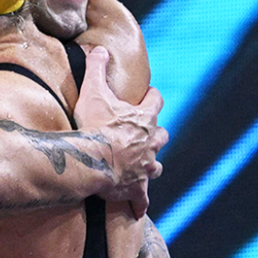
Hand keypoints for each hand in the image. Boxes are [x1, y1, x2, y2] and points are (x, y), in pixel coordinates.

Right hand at [73, 46, 167, 217]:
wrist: (96, 160)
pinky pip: (142, 197)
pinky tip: (138, 209)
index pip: (156, 101)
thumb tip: (99, 49)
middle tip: (147, 133)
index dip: (152, 97)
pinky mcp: (137, 187)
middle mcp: (151, 142)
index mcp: (143, 118)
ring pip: (157, 165)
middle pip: (163, 135)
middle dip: (157, 133)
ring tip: (145, 166)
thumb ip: (97, 69)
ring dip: (152, 164)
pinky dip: (140, 202)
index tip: (149, 94)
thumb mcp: (93, 91)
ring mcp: (146, 166)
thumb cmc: (96, 125)